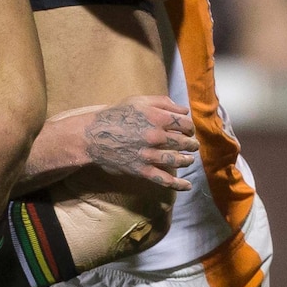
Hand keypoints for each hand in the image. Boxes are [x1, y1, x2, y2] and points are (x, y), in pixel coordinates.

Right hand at [81, 95, 197, 190]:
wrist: (94, 135)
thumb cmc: (116, 115)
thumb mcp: (139, 101)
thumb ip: (163, 102)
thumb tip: (184, 110)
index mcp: (157, 117)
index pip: (185, 124)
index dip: (190, 127)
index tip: (188, 130)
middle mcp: (156, 136)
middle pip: (184, 142)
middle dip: (191, 144)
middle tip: (192, 145)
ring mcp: (149, 155)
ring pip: (177, 160)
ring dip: (187, 160)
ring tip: (189, 159)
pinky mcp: (142, 170)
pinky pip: (164, 180)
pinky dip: (178, 184)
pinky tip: (187, 186)